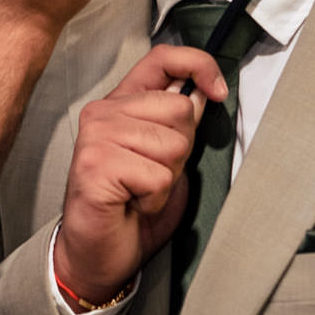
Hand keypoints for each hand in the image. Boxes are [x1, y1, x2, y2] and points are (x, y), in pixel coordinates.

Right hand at [53, 45, 226, 304]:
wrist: (98, 255)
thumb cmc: (132, 209)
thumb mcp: (167, 159)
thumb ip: (178, 124)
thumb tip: (203, 93)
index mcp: (121, 104)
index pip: (162, 59)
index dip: (198, 65)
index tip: (218, 91)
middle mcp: (103, 112)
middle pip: (179, 108)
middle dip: (181, 150)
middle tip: (153, 176)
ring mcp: (96, 137)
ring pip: (172, 144)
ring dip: (167, 179)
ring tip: (141, 192)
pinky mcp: (96, 165)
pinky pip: (158, 176)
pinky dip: (155, 198)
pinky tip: (133, 204)